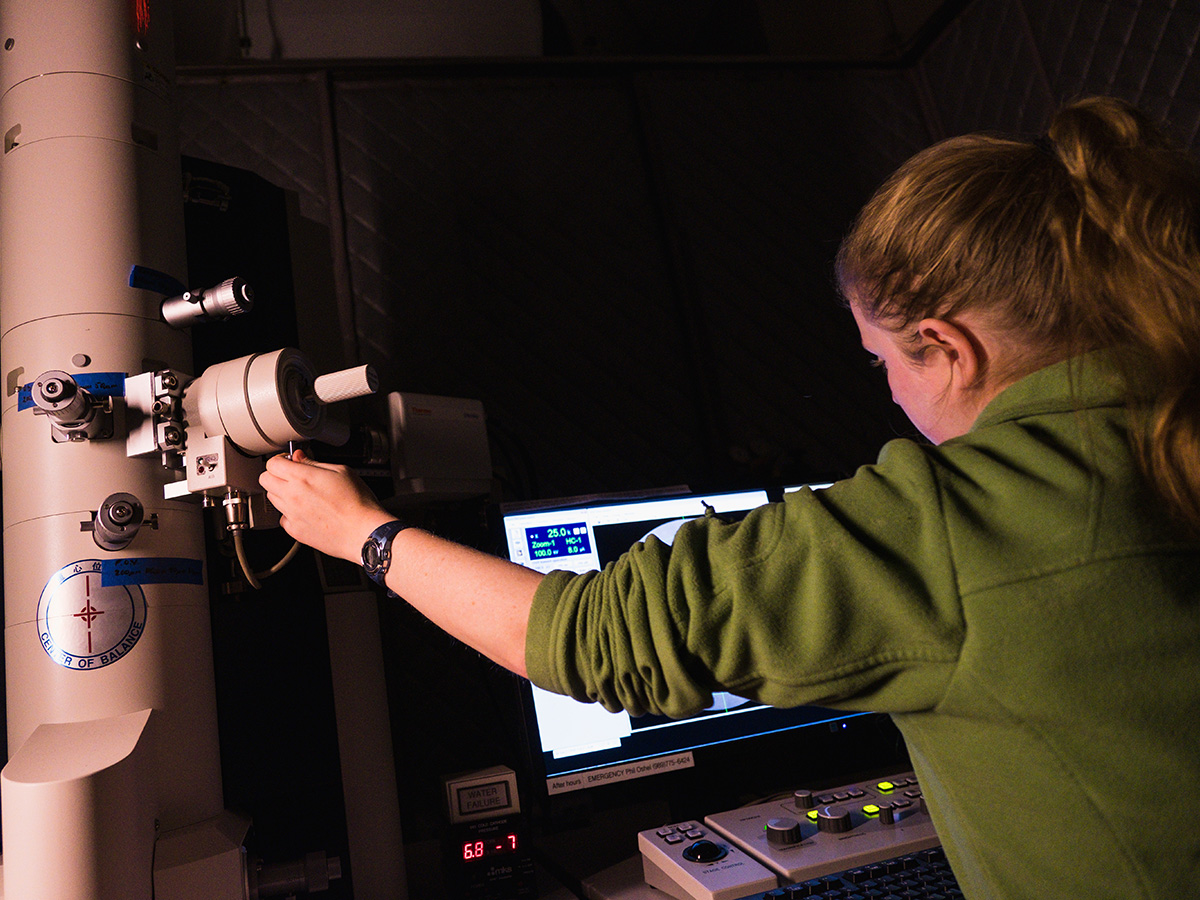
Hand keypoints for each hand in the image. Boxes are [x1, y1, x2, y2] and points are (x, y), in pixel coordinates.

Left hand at [259, 449, 393, 562]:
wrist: (363, 532)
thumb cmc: (358, 503)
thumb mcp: (341, 471)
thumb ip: (315, 463)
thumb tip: (299, 457)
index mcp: (303, 478)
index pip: (272, 464)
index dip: (280, 460)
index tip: (289, 462)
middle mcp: (292, 496)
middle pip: (265, 480)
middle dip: (276, 475)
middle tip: (292, 476)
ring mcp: (292, 515)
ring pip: (272, 499)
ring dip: (281, 493)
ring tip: (302, 494)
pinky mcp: (295, 531)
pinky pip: (283, 518)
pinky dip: (290, 513)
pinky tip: (306, 511)